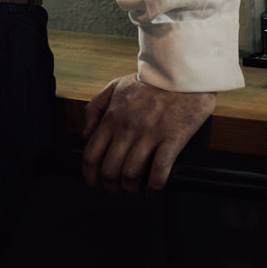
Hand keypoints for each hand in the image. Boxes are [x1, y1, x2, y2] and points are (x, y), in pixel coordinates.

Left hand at [80, 75, 214, 196]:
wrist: (181, 73)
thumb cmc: (149, 81)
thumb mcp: (115, 86)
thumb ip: (95, 108)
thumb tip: (85, 135)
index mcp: (112, 117)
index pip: (91, 155)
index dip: (90, 177)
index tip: (95, 186)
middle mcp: (126, 127)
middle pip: (109, 170)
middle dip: (110, 189)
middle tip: (117, 194)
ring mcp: (149, 134)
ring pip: (131, 175)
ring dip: (130, 191)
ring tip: (135, 194)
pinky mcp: (171, 139)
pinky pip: (158, 172)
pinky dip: (153, 189)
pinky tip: (153, 193)